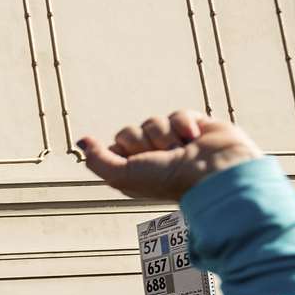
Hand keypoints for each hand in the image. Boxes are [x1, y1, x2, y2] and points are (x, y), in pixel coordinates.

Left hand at [78, 111, 260, 202]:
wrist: (214, 172)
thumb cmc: (169, 180)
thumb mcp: (123, 176)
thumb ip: (97, 160)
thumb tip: (80, 141)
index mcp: (135, 171)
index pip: (116, 145)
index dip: (125, 148)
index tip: (138, 160)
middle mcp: (153, 157)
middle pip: (131, 131)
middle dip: (145, 141)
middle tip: (163, 156)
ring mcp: (174, 142)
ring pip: (153, 121)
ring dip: (165, 135)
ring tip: (181, 151)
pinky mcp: (194, 128)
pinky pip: (177, 114)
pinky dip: (183, 124)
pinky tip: (194, 138)